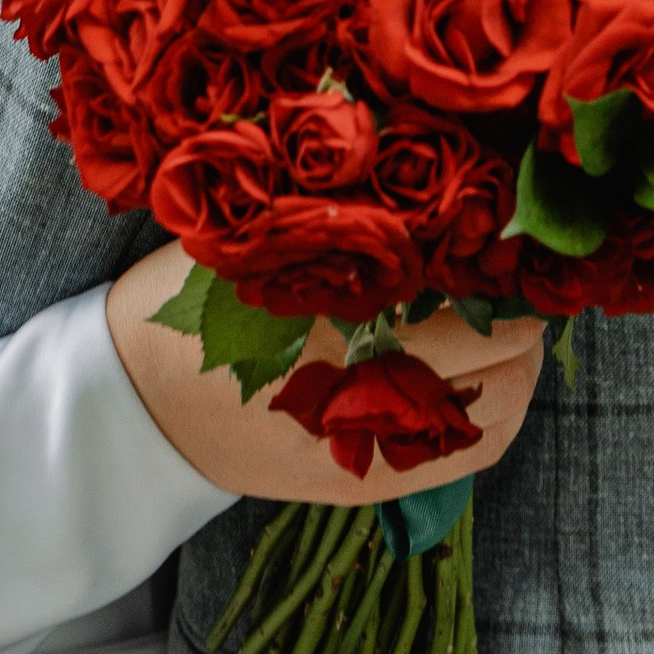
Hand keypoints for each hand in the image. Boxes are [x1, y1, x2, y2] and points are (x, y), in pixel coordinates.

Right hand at [105, 235, 547, 502]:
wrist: (129, 406)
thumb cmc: (184, 308)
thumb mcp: (248, 247)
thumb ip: (331, 218)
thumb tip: (421, 170)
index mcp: (326, 321)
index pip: (458, 289)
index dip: (498, 259)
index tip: (514, 224)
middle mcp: (358, 391)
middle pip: (493, 348)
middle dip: (519, 305)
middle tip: (524, 265)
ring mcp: (369, 450)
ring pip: (498, 408)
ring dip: (521, 361)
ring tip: (516, 317)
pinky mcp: (368, 484)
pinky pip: (470, 454)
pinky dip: (501, 411)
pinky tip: (499, 374)